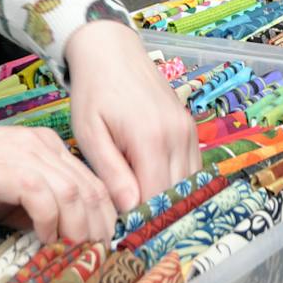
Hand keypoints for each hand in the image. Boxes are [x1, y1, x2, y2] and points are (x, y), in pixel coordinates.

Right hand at [0, 95, 118, 242]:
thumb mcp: (2, 195)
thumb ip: (30, 209)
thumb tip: (57, 238)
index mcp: (46, 149)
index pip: (91, 183)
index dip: (102, 217)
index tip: (98, 246)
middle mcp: (42, 147)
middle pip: (91, 188)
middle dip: (98, 227)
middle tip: (92, 257)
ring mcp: (25, 155)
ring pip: (75, 193)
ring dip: (78, 228)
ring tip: (70, 252)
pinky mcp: (5, 169)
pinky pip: (43, 198)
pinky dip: (50, 222)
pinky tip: (43, 238)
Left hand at [63, 20, 199, 212]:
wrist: (111, 50)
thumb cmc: (94, 92)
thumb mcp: (90, 134)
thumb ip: (111, 173)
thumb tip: (130, 209)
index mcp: (151, 139)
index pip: (157, 198)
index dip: (142, 220)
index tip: (122, 232)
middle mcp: (178, 135)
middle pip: (178, 194)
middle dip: (157, 214)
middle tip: (131, 226)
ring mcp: (188, 130)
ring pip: (190, 183)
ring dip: (169, 200)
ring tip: (142, 209)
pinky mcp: (189, 126)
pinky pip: (192, 167)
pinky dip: (177, 182)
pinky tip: (153, 187)